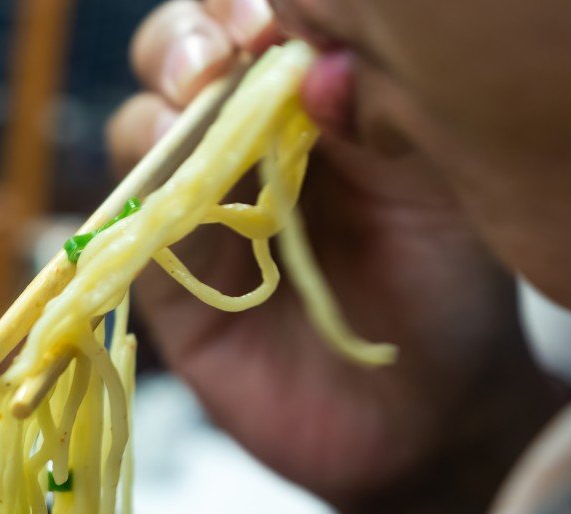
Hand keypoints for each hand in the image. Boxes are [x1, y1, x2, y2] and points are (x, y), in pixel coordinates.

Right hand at [111, 0, 570, 513]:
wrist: (431, 416)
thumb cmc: (450, 285)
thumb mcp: (438, 178)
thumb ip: (380, 110)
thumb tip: (315, 55)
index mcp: (311, 90)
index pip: (253, 17)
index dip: (246, 6)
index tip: (275, 21)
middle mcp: (243, 135)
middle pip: (178, 49)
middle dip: (190, 36)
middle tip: (226, 56)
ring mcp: (197, 205)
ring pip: (139, 123)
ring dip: (158, 104)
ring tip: (198, 109)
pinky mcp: (167, 281)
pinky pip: (120, 226)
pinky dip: (134, 198)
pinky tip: (173, 191)